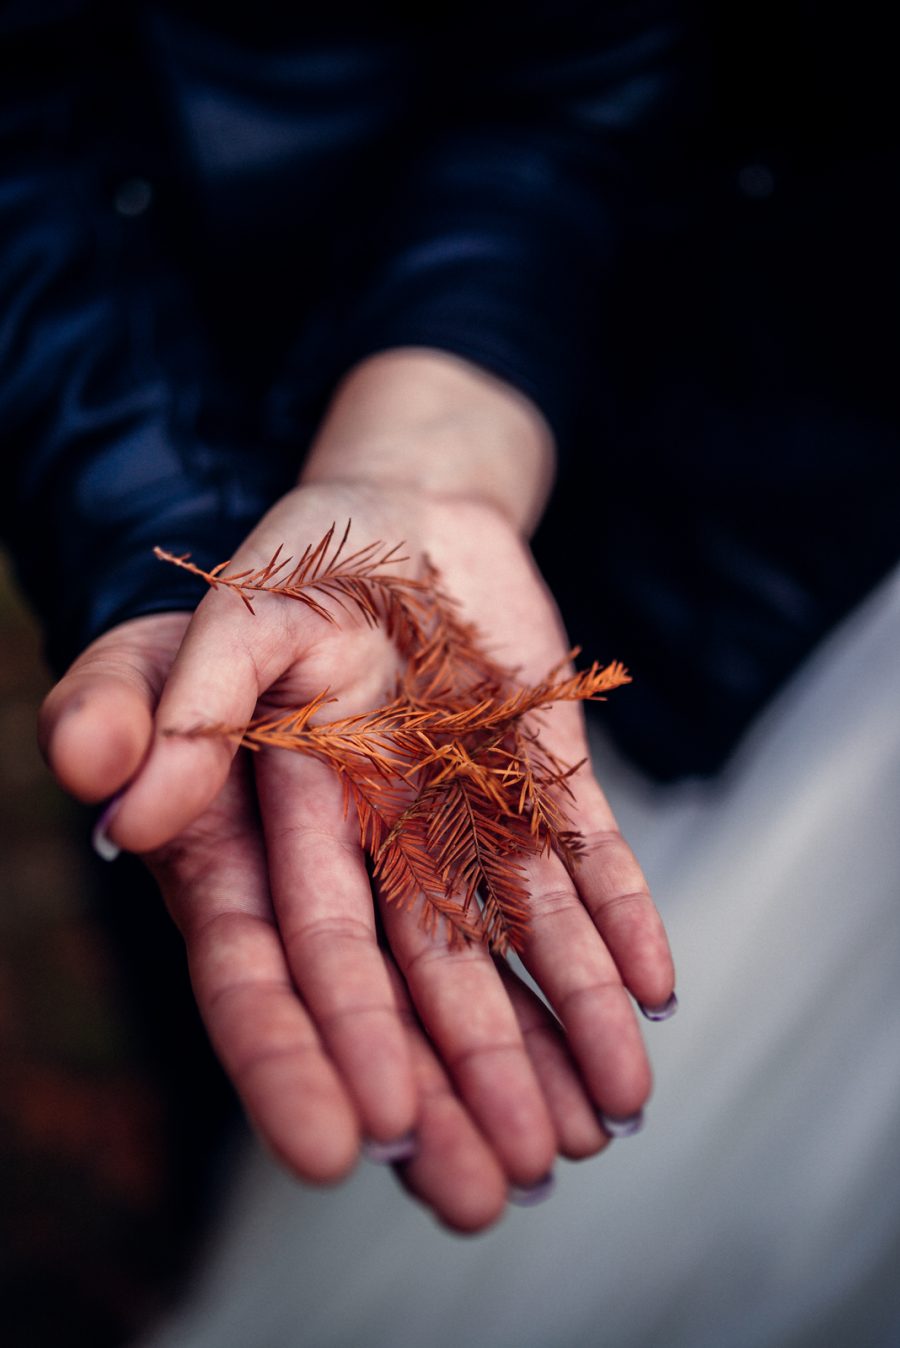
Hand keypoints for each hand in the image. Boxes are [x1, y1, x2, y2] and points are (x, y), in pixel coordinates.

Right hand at [39, 606, 612, 1230]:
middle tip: (491, 1193)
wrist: (405, 511)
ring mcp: (463, 818)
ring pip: (506, 939)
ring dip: (550, 1032)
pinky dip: (618, 920)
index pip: (273, 960)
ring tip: (598, 1128)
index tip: (349, 1140)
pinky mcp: (542, 781)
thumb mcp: (220, 617)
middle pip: (407, 981)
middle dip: (450, 1081)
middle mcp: (369, 846)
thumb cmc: (295, 564)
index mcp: (270, 827)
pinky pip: (587, 857)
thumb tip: (115, 802)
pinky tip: (651, 993)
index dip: (305, 1049)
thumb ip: (165, 699)